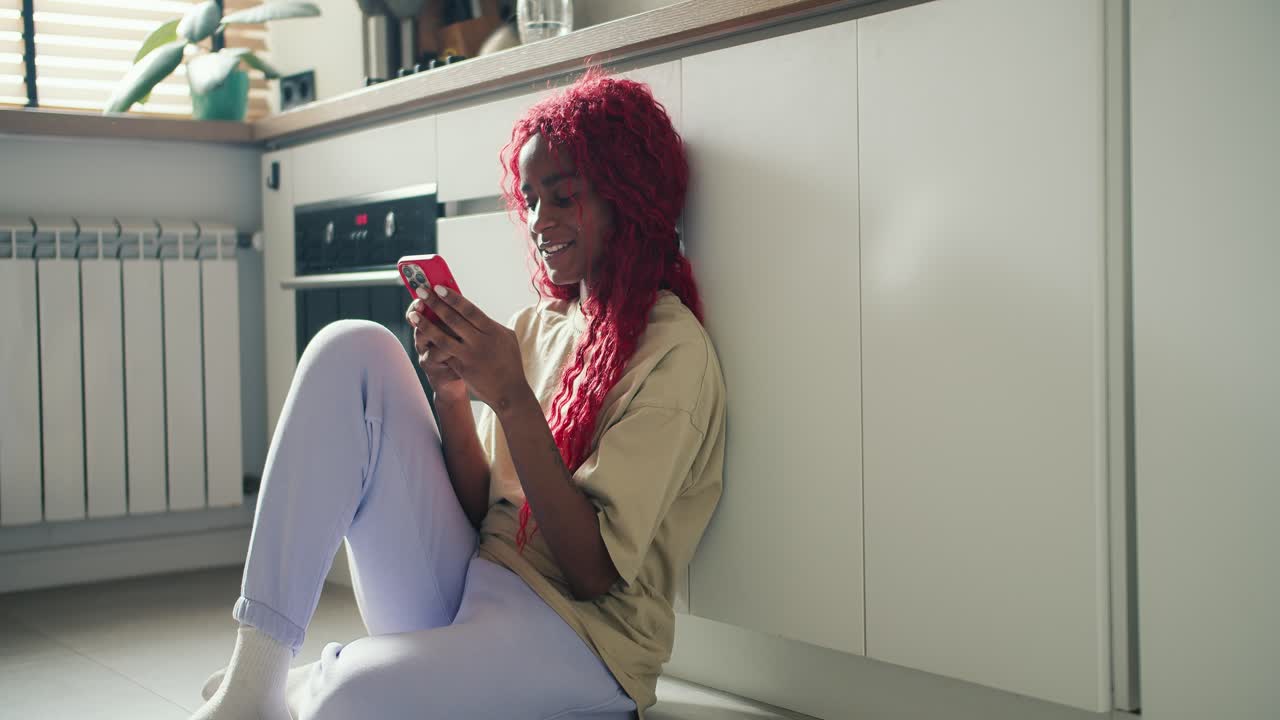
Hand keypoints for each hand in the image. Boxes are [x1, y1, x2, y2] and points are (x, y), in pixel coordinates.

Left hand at [409, 286, 529, 411]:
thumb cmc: (510, 362)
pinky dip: (432, 343)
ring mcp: (470, 356)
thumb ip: (491, 325)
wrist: (510, 392)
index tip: (438, 287)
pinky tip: (420, 335)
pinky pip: (444, 353)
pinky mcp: (462, 368)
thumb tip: (473, 313)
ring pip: (442, 337)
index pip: (469, 310)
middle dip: (435, 303)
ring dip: (425, 324)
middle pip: (453, 319)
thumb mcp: (507, 338)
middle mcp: (481, 341)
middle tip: (421, 292)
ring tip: (412, 313)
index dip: (452, 297)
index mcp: (493, 330)